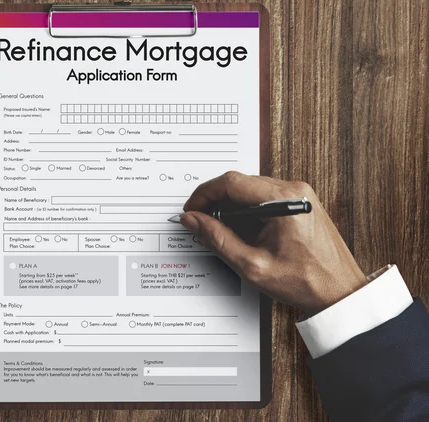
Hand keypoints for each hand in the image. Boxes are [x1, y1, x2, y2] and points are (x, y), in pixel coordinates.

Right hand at [181, 171, 366, 313]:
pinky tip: (243, 231)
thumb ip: (217, 239)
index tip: (192, 210)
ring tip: (223, 232)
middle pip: (240, 183)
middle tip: (202, 224)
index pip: (231, 182)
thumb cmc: (306, 282)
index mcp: (284, 200)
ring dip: (231, 206)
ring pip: (250, 189)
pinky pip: (264, 197)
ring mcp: (299, 195)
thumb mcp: (252, 266)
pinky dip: (246, 210)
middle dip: (216, 201)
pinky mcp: (300, 203)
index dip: (204, 194)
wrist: (340, 292)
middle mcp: (294, 190)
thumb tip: (193, 221)